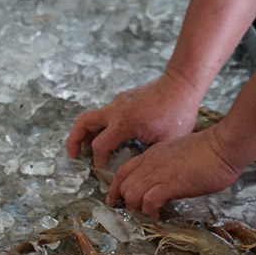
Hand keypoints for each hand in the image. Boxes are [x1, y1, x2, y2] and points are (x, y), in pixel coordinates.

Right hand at [66, 72, 205, 167]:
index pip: (100, 145)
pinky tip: (107, 137)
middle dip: (74, 140)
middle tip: (73, 156)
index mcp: (124, 122)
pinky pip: (105, 114)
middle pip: (83, 123)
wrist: (182, 84)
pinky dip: (100, 127)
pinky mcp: (123, 99)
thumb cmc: (178, 112)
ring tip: (84, 149)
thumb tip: (136, 170)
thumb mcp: (165, 141)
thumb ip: (146, 155)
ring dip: (85, 133)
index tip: (100, 169)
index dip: (97, 160)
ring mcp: (118, 102)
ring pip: (91, 117)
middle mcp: (116, 110)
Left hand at [106, 128, 244, 216]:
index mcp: (153, 154)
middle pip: (122, 184)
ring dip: (134, 210)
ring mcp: (159, 172)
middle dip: (122, 203)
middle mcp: (151, 162)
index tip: (117, 201)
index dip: (116, 187)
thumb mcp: (181, 155)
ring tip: (144, 219)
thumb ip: (169, 166)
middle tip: (130, 216)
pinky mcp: (170, 184)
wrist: (225, 145)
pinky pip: (147, 202)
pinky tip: (156, 219)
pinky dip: (148, 214)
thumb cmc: (213, 150)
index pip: (124, 170)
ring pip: (130, 194)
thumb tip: (169, 182)